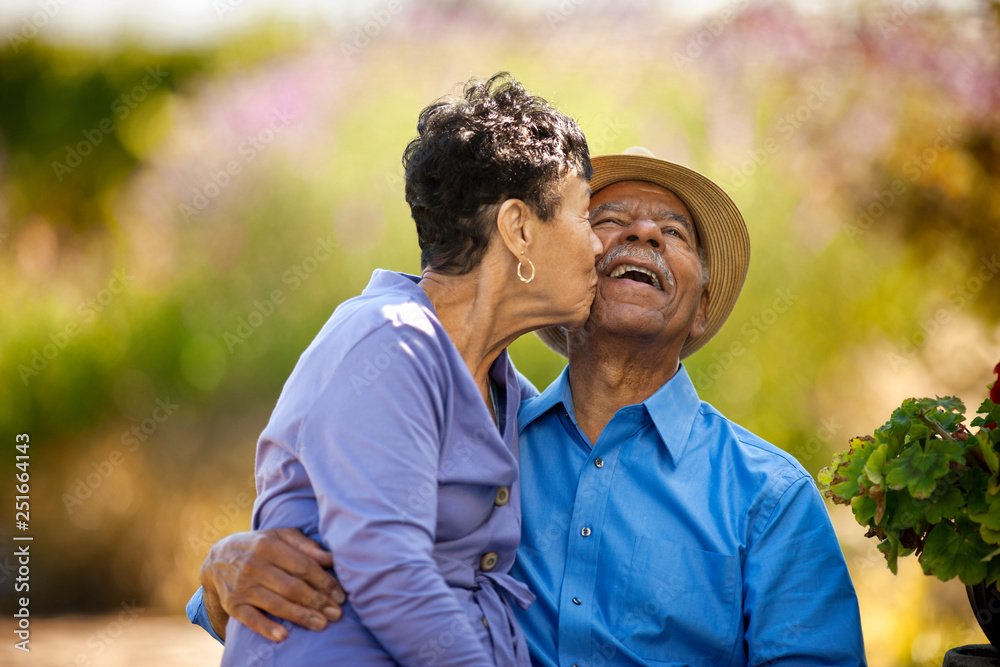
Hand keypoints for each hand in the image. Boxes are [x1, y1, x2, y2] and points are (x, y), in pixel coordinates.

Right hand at [199, 528, 345, 641]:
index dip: (324, 582)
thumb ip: (306, 546)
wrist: (218, 557)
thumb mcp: (281, 536)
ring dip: (300, 616)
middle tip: (337, 614)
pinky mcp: (232, 604)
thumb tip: (332, 559)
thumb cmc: (260, 545)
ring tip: (322, 624)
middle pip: (292, 587)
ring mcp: (242, 586)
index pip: (302, 566)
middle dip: (317, 602)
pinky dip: (266, 628)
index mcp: (268, 545)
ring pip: (275, 604)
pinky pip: (250, 619)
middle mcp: (254, 565)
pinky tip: (283, 636)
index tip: (341, 595)